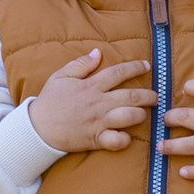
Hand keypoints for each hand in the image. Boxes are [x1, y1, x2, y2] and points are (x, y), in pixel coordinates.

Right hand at [28, 50, 155, 153]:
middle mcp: (98, 103)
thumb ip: (80, 64)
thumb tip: (97, 53)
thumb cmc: (49, 101)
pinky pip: (116, 140)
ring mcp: (98, 121)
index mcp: (91, 85)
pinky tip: (126, 136)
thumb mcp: (61, 76)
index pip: (118, 73)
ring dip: (140, 114)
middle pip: (131, 96)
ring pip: (129, 116)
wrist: (38, 127)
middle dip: (148, 95)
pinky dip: (124, 139)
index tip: (147, 66)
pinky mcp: (95, 138)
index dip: (135, 68)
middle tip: (156, 97)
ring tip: (143, 114)